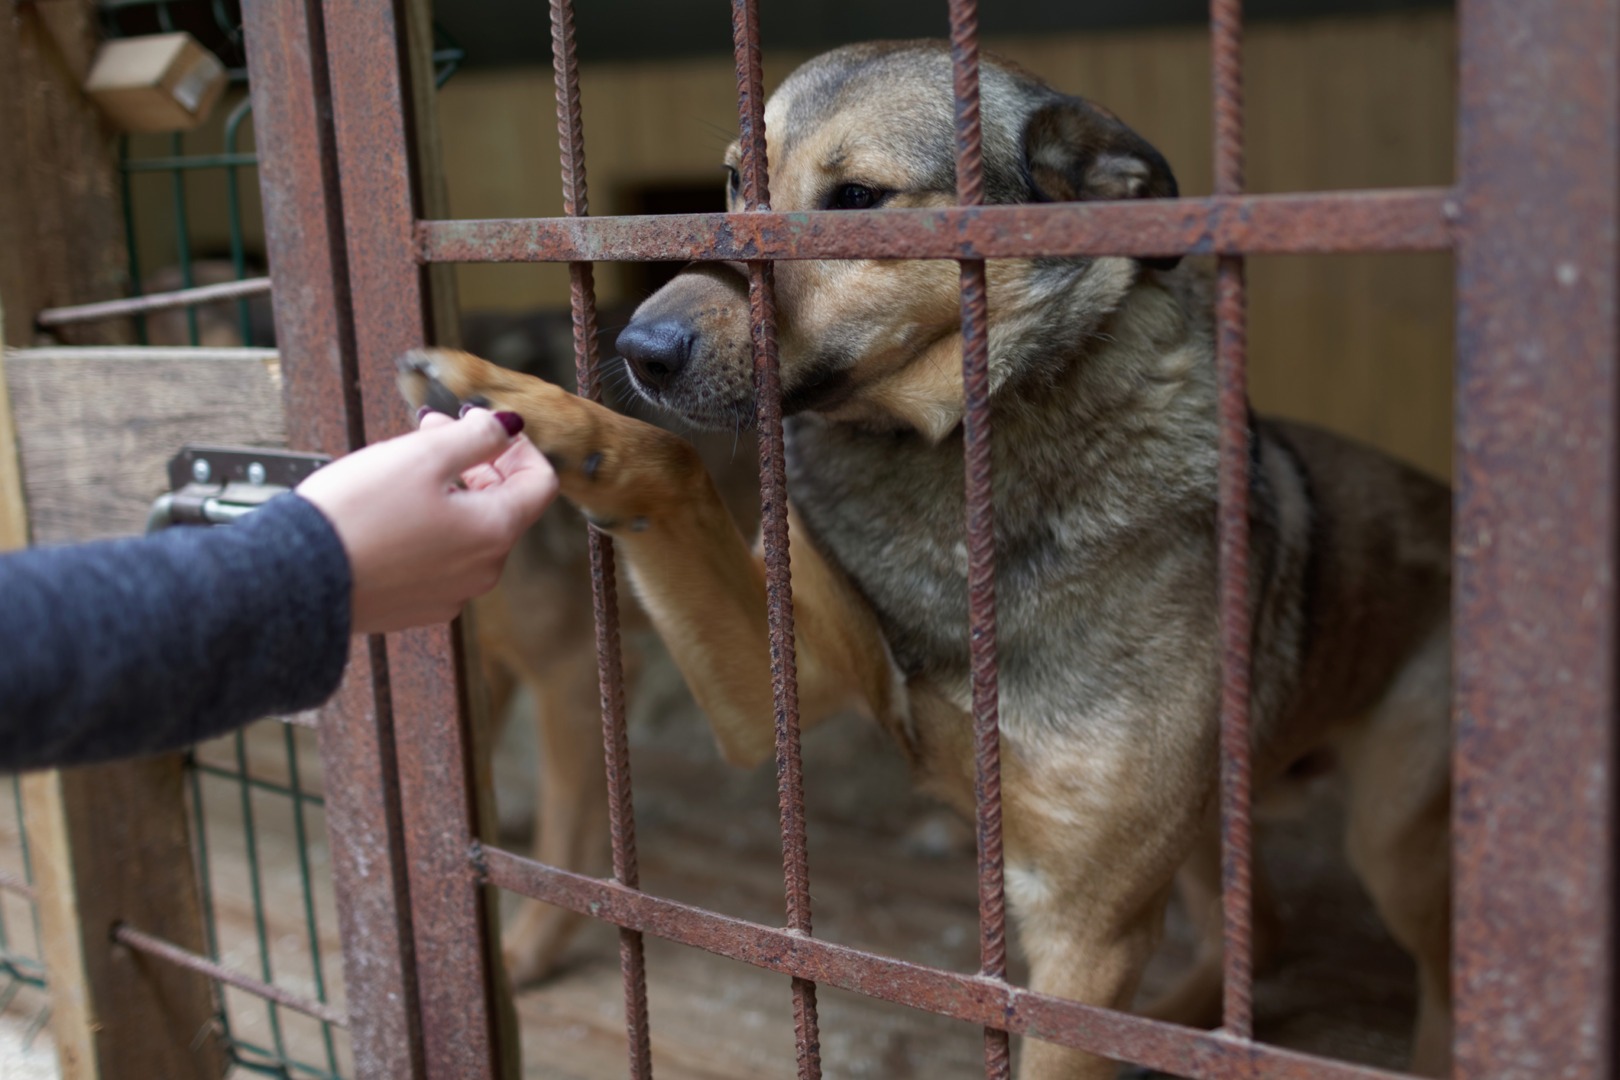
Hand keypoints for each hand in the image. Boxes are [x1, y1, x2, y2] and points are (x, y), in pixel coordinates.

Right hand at [297, 407, 557, 633]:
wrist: (292, 581)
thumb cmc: (358, 513)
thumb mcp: (422, 455)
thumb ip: (477, 436)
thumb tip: (508, 426)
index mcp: (495, 533)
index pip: (539, 483)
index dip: (517, 446)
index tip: (480, 423)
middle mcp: (482, 572)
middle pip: (502, 505)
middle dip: (474, 461)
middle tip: (429, 429)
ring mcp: (450, 595)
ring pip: (467, 531)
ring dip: (449, 491)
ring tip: (401, 466)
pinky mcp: (415, 608)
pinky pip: (438, 559)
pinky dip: (426, 528)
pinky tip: (386, 511)